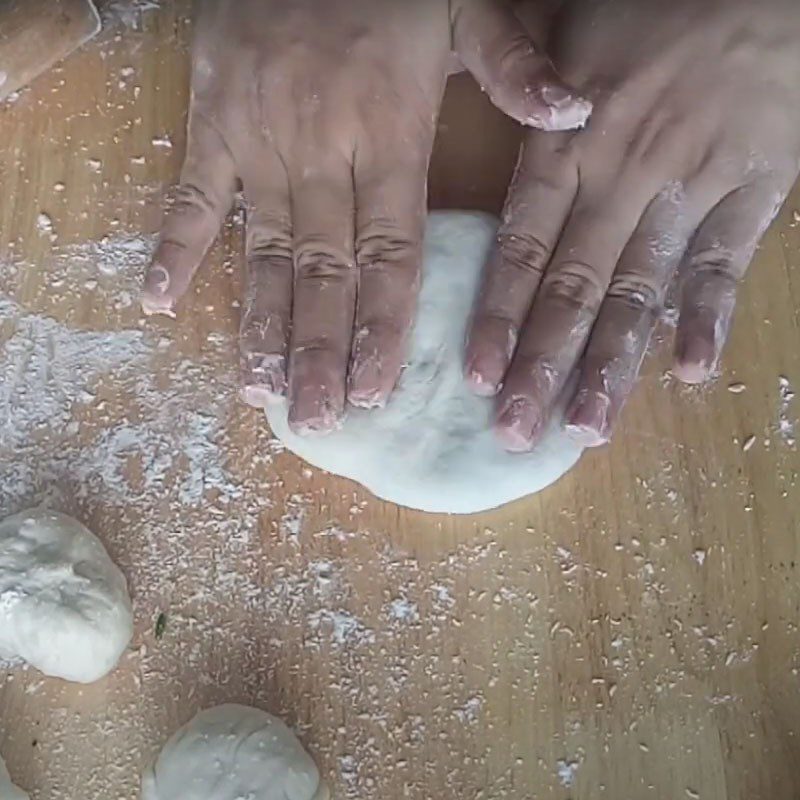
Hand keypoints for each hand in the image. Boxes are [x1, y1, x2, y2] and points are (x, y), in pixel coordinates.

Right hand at [141, 0, 589, 434]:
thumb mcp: (467, 4)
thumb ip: (515, 66)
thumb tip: (576, 113)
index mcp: (388, 133)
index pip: (389, 252)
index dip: (382, 325)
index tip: (375, 389)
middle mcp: (321, 151)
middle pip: (324, 270)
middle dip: (320, 350)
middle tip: (317, 419)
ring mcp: (258, 141)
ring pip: (261, 250)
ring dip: (257, 323)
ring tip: (259, 389)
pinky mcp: (212, 123)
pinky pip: (191, 194)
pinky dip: (173, 246)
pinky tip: (156, 301)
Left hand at [465, 0, 799, 448]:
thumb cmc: (652, 4)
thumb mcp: (565, 27)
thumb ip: (519, 81)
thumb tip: (486, 133)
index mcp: (567, 143)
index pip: (522, 247)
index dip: (499, 316)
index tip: (480, 378)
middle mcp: (621, 176)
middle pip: (574, 287)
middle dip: (545, 365)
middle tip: (518, 430)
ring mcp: (690, 187)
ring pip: (642, 289)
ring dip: (614, 363)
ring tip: (588, 428)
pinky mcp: (753, 191)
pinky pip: (726, 261)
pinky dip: (708, 315)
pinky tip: (692, 373)